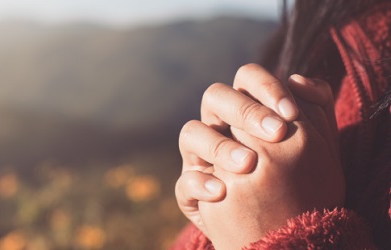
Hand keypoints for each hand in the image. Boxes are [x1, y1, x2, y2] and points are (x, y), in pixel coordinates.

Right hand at [199, 73, 344, 248]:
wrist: (285, 228)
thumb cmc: (299, 182)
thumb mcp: (318, 146)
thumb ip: (317, 109)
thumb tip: (299, 80)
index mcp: (246, 111)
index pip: (247, 79)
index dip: (266, 87)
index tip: (291, 113)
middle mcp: (219, 127)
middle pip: (215, 96)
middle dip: (246, 111)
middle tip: (277, 134)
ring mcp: (200, 158)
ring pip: (191, 133)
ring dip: (220, 146)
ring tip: (249, 164)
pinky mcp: (191, 190)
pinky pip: (184, 181)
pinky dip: (200, 183)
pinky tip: (222, 193)